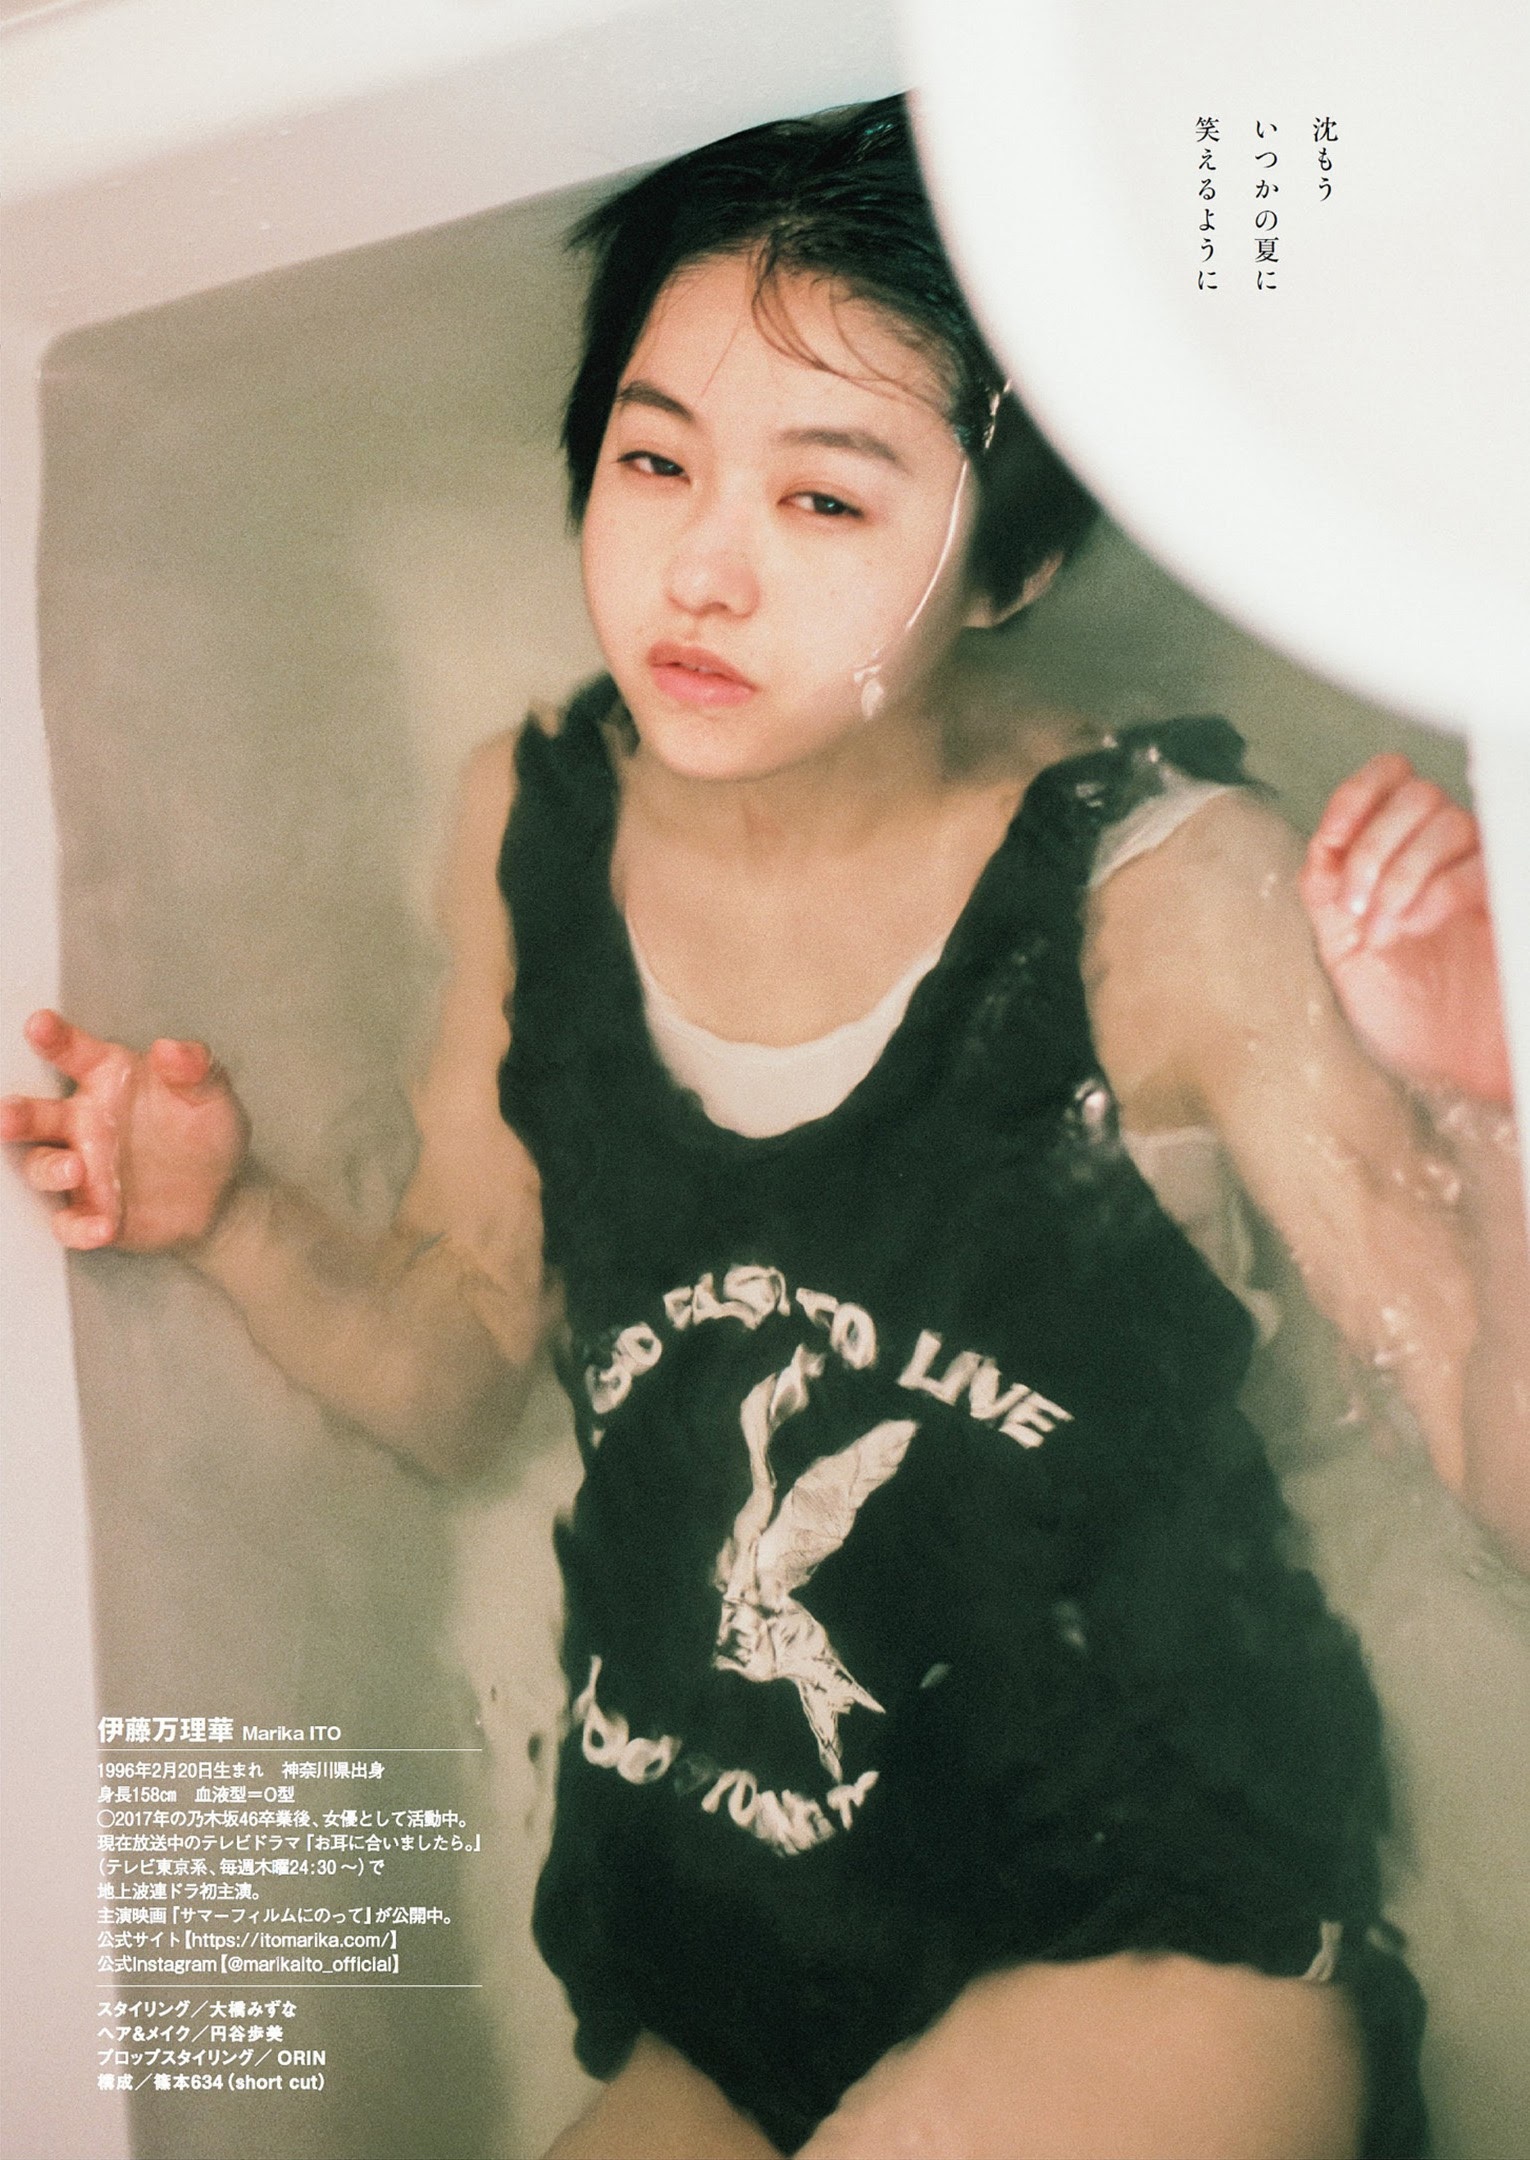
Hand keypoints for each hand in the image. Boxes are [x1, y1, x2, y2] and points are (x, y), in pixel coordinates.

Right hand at [1, 1010, 250, 1250]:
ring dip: (50, 1167)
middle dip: (17, 1114)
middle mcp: (84, 1120)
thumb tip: (173, 1048)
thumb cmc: (205, 1133)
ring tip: (74, 1168)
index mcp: (108, 1080)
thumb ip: (195, 1070)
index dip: (54, 1039)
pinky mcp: (89, 1210)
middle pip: (37, 1114)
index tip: (38, 1025)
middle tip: (5, 1116)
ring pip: (42, 1164)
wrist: (219, 1196)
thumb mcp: (212, 1097)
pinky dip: (79, 1226)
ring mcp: (81, 1167)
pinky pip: (69, 1220)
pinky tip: (100, 1228)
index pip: (75, 1054)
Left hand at [1300, 755, 1511, 1102]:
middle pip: (1417, 795)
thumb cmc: (1411, 1018)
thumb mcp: (1344, 951)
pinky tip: (1413, 927)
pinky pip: (1480, 864)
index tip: (1332, 836)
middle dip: (1373, 848)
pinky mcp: (1509, 899)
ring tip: (1382, 932)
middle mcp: (1448, 857)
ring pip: (1448, 822)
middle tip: (1353, 906)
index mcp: (1404, 858)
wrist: (1455, 1072)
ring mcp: (1483, 874)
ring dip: (1398, 875)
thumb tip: (1320, 844)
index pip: (1393, 780)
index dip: (1359, 793)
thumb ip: (1327, 893)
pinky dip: (1436, 890)